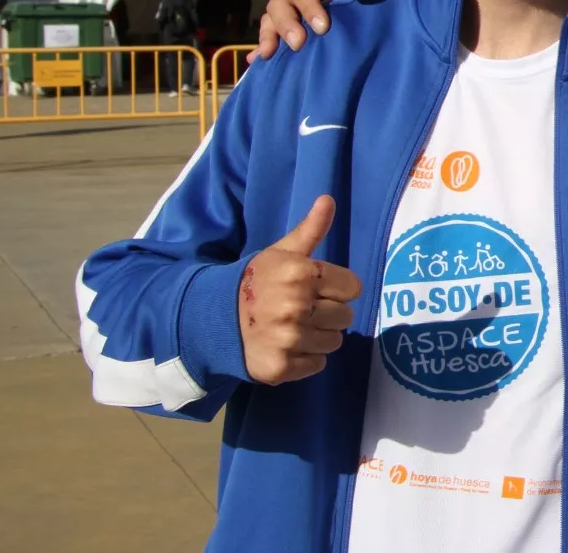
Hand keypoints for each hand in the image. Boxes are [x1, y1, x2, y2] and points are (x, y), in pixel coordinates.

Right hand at [238, 195, 361, 384]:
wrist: (214, 318)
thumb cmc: (258, 281)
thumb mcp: (282, 252)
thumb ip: (310, 229)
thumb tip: (328, 199)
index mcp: (300, 274)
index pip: (352, 287)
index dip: (337, 288)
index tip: (317, 288)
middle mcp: (296, 307)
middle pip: (346, 316)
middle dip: (329, 312)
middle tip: (303, 309)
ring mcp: (288, 340)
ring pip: (334, 342)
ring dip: (319, 337)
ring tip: (294, 327)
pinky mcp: (280, 367)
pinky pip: (317, 364)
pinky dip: (305, 359)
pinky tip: (286, 346)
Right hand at [252, 0, 413, 60]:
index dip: (308, 7)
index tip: (322, 27)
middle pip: (279, 4)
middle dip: (286, 25)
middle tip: (298, 44)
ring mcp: (292, 5)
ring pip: (273, 19)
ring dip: (270, 37)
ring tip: (267, 55)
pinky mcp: (296, 22)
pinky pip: (276, 33)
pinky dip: (268, 45)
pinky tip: (258, 61)